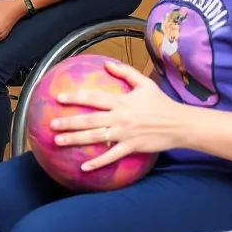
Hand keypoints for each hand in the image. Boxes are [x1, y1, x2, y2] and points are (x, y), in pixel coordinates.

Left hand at [48, 59, 186, 170]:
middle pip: (89, 120)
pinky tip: (83, 167)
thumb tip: (107, 63)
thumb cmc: (161, 103)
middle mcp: (120, 118)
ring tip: (58, 141)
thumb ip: (125, 72)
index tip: (59, 98)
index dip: (75, 97)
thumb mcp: (145, 83)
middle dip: (69, 122)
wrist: (179, 124)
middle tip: (52, 124)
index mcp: (121, 101)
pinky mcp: (131, 147)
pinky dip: (98, 163)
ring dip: (75, 140)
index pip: (93, 98)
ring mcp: (125, 134)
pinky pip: (112, 156)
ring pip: (96, 138)